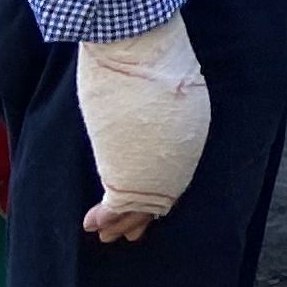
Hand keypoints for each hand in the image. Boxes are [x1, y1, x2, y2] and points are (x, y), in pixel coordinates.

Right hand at [75, 16, 211, 241]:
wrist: (140, 51)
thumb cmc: (154, 55)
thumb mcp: (172, 83)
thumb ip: (167, 106)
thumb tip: (151, 104)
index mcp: (193, 135)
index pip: (176, 173)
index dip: (160, 191)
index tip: (150, 203)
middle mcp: (180, 158)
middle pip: (162, 195)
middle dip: (143, 214)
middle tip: (130, 232)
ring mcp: (156, 169)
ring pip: (139, 206)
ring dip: (121, 222)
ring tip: (107, 235)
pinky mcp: (128, 174)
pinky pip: (117, 205)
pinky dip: (105, 217)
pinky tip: (92, 224)